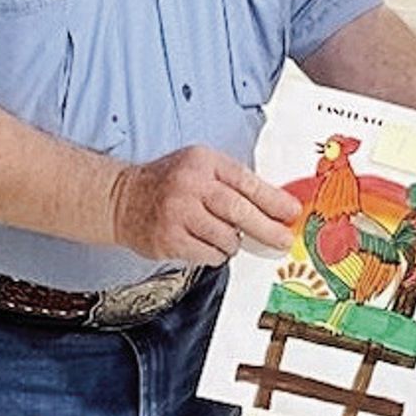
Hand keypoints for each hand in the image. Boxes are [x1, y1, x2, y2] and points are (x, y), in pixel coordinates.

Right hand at [109, 146, 298, 265]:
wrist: (124, 199)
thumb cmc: (169, 182)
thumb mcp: (201, 167)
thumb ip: (233, 182)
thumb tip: (275, 206)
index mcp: (204, 162)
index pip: (246, 181)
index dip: (273, 200)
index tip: (291, 212)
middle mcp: (190, 185)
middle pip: (239, 210)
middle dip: (267, 228)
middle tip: (282, 240)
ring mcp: (178, 212)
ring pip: (226, 236)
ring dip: (234, 242)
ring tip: (226, 236)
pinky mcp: (169, 239)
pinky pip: (208, 254)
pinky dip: (216, 253)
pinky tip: (207, 243)